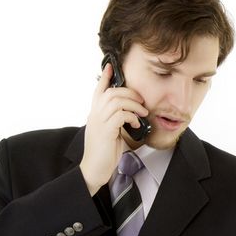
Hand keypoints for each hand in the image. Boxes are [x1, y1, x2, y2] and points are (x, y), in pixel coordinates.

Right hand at [79, 63, 148, 194]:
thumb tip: (129, 114)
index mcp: (95, 114)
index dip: (104, 77)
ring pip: (117, 101)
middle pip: (111, 92)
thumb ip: (115, 120)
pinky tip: (136, 124)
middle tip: (141, 100)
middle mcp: (94, 114)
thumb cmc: (103, 153)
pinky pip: (121, 115)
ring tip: (142, 113)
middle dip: (129, 92)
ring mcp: (99, 122)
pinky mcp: (105, 130)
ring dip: (133, 104)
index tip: (111, 66)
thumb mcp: (110, 132)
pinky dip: (132, 117)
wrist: (94, 169)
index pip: (98, 90)